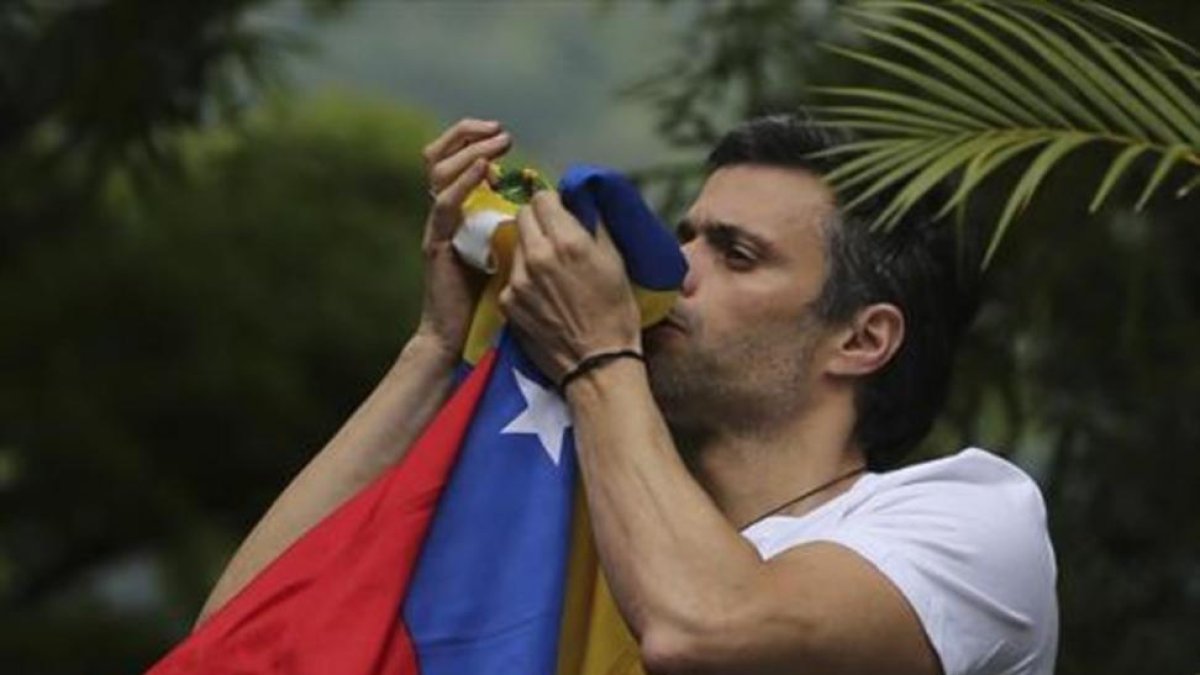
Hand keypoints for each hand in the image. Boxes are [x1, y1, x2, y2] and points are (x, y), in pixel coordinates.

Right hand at [413, 118, 512, 359]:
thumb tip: (548, 201)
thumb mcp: (510, 250)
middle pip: (438, 157)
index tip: (505, 137)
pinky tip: (484, 171)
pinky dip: (464, 182)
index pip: (456, 161)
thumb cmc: (491, 300)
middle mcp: (444, 213)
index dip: (475, 141)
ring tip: (497, 145)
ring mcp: (438, 226)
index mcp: (461, 211)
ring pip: (439, 172)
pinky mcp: (437, 243)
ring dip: (470, 152)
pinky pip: (446, 204)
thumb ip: (518, 224)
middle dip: (468, 136)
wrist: (459, 337)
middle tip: (500, 133)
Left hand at [499, 191, 641, 383]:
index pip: (542, 197)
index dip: (553, 203)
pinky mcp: (507, 303)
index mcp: (567, 242)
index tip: (561, 213)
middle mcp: (537, 256)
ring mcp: (517, 281)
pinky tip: (541, 293)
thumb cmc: (615, 313)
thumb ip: (596, 224)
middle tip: (554, 236)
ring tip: (549, 268)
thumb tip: (584, 200)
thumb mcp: (616, 261)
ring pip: (515, 245)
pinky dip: (523, 278)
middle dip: (537, 220)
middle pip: (522, 216)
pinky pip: (511, 276)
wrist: (597, 364)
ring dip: (529, 248)